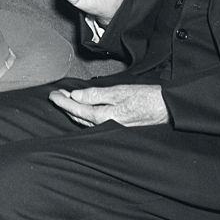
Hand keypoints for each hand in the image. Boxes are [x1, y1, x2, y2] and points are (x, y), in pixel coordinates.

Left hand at [48, 84, 167, 126]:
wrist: (167, 108)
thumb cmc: (146, 98)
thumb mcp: (119, 92)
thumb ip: (96, 95)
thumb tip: (76, 96)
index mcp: (104, 117)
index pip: (77, 109)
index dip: (63, 102)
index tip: (53, 94)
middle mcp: (105, 126)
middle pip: (78, 117)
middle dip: (66, 105)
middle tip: (56, 95)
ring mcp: (111, 127)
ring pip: (86, 121)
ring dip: (74, 110)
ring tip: (66, 99)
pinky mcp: (116, 126)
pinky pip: (94, 122)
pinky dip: (85, 114)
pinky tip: (83, 109)